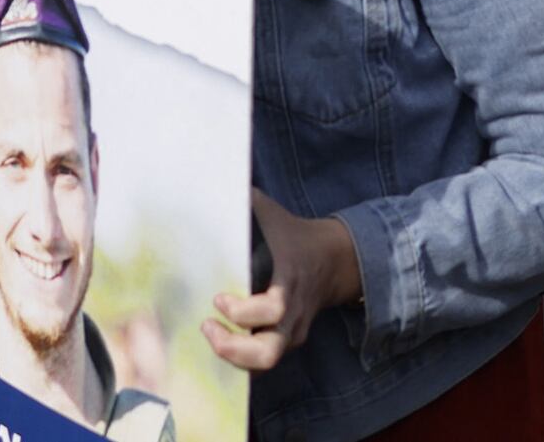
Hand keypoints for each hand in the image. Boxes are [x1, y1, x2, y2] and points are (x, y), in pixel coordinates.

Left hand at [205, 192, 363, 370]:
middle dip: (233, 348)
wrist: (336, 260)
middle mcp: (293, 315)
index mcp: (292, 283)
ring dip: (233, 357)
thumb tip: (217, 180)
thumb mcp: (275, 216)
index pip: (273, 311)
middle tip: (207, 327)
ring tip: (210, 334)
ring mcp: (292, 332)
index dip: (242, 312)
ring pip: (264, 364)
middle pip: (268, 354)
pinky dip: (239, 359)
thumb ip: (248, 203)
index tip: (218, 298)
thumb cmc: (296, 236)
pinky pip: (263, 362)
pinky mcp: (286, 341)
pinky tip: (220, 339)